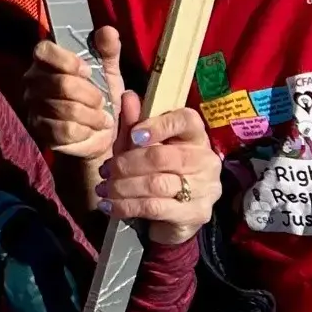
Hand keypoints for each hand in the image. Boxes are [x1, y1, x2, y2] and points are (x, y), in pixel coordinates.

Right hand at [25, 26, 122, 161]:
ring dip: (91, 116)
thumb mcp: (109, 72)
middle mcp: (33, 81)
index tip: (88, 71)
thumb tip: (108, 30)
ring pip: (65, 109)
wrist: (101, 136)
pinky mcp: (39, 130)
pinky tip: (89, 130)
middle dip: (90, 95)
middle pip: (60, 83)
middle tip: (101, 101)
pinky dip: (84, 131)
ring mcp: (33, 106)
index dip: (68, 60)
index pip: (44, 51)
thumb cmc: (101, 98)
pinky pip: (64, 129)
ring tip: (101, 118)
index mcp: (47, 61)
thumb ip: (108, 50)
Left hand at [98, 95, 222, 246]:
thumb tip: (128, 96)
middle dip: (128, 164)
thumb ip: (134, 122)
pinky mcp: (197, 214)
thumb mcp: (140, 145)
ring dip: (123, 186)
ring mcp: (206, 189)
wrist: (171, 216)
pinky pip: (156, 207)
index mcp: (195, 136)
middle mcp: (206, 161)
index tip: (134, 136)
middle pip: (164, 156)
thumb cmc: (154, 171)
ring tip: (104, 188)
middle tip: (106, 170)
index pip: (187, 121)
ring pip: (157, 184)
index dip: (159, 125)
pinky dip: (127, 206)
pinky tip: (109, 205)